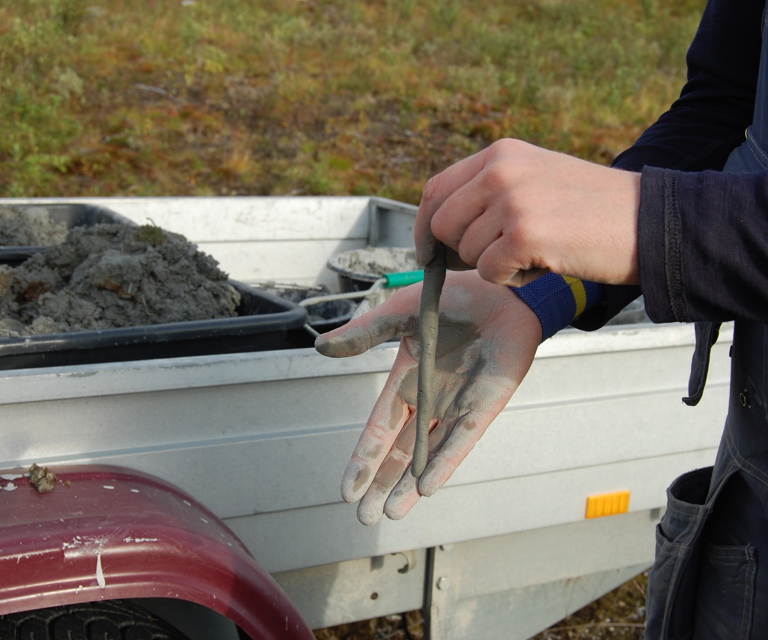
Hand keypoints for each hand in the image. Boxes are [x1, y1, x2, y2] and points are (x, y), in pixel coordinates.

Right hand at [315, 271, 540, 524]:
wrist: (502, 292)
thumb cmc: (453, 298)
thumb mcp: (400, 313)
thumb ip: (365, 333)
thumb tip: (321, 348)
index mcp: (406, 381)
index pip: (380, 427)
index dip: (363, 458)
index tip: (347, 489)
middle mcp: (430, 400)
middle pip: (400, 451)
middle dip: (382, 482)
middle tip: (364, 516)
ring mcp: (456, 407)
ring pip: (428, 454)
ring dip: (408, 484)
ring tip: (391, 513)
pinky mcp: (483, 407)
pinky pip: (460, 440)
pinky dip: (444, 463)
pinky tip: (426, 487)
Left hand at [415, 138, 640, 286]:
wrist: (649, 220)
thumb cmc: (592, 209)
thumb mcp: (535, 179)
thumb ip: (489, 191)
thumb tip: (437, 229)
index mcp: (500, 153)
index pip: (436, 190)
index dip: (425, 225)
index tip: (428, 252)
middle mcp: (501, 170)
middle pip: (443, 225)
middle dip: (462, 252)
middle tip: (502, 256)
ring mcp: (512, 200)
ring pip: (466, 253)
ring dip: (496, 265)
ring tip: (538, 252)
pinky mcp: (525, 235)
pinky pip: (489, 273)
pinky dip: (513, 280)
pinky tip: (545, 264)